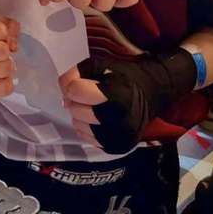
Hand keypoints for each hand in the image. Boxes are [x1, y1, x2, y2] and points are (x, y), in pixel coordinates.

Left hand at [59, 49, 196, 153]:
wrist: (149, 95)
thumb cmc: (121, 77)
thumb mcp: (98, 65)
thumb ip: (75, 73)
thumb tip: (64, 89)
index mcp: (119, 96)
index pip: (76, 91)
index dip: (73, 85)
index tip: (82, 83)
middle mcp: (121, 121)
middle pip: (76, 111)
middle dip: (76, 101)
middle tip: (86, 96)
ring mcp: (119, 138)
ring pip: (78, 126)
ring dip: (79, 115)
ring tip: (94, 106)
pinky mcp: (116, 148)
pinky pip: (85, 137)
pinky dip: (86, 127)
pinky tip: (97, 119)